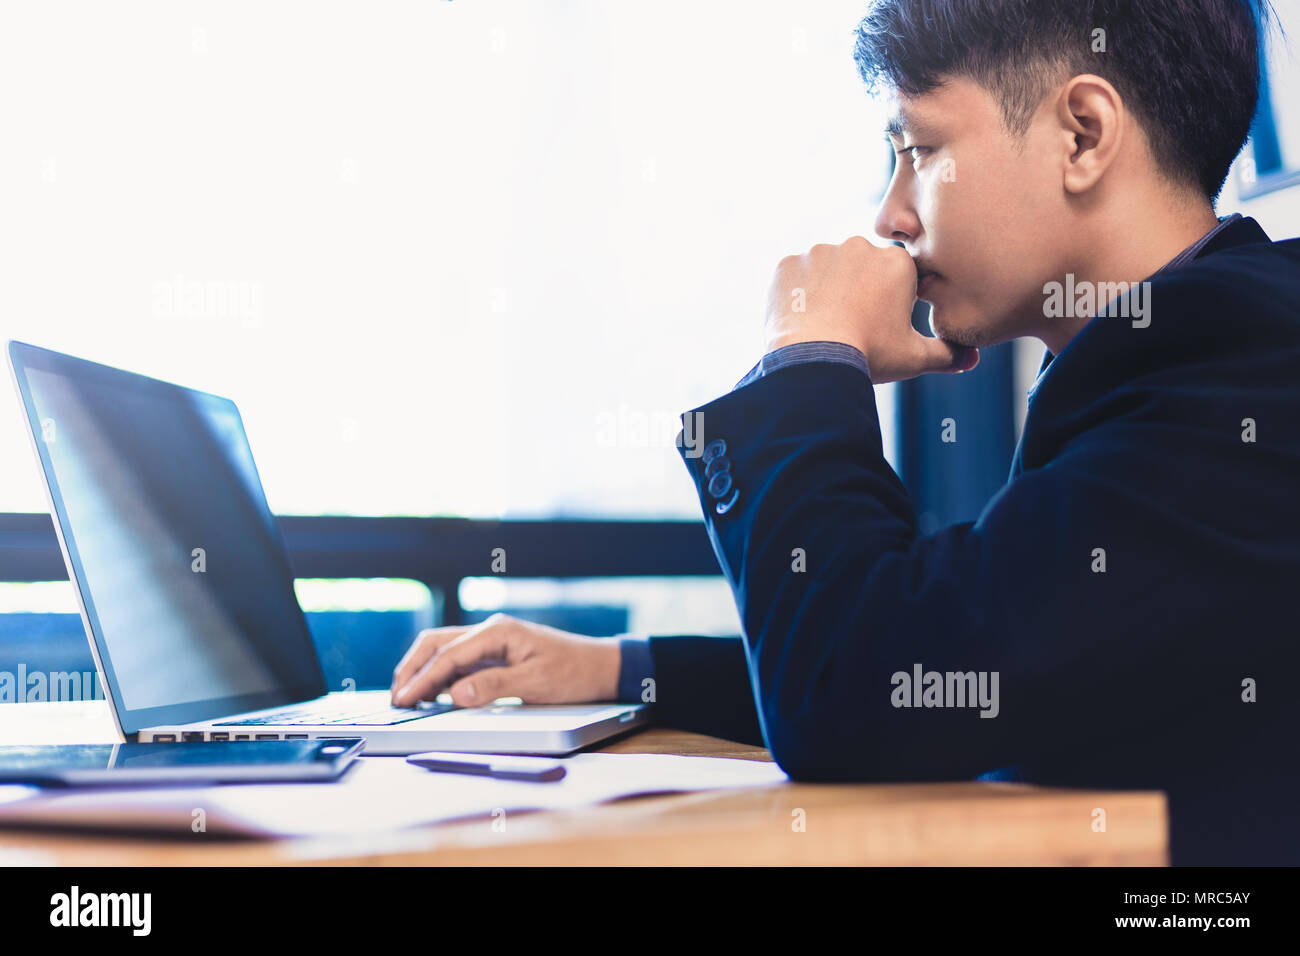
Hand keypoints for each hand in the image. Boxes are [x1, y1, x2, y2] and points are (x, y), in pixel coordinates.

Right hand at [390, 613, 621, 707]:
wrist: (599, 667)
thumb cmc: (573, 672)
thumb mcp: (536, 682)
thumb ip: (494, 686)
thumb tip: (456, 693)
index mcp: (497, 631)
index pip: (448, 654)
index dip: (423, 678)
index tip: (404, 699)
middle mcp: (490, 631)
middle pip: (436, 644)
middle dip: (411, 669)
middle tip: (396, 698)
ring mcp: (491, 642)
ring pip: (443, 651)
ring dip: (422, 671)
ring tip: (406, 698)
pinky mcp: (494, 655)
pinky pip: (457, 662)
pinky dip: (438, 676)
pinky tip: (431, 694)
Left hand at [763, 237, 977, 382]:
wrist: (813, 359)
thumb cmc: (869, 354)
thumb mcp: (914, 357)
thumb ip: (947, 354)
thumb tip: (972, 360)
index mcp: (896, 263)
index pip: (895, 277)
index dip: (888, 303)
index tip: (878, 325)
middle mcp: (859, 246)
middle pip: (860, 268)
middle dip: (857, 292)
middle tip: (850, 326)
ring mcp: (820, 252)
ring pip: (826, 270)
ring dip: (826, 291)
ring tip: (823, 325)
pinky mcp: (788, 263)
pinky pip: (794, 276)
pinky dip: (797, 295)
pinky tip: (801, 319)